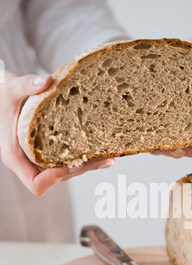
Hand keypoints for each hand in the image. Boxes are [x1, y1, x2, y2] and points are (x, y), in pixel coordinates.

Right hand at [0, 71, 113, 195]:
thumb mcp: (12, 89)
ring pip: (67, 171)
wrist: (4, 95)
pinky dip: (85, 156)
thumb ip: (25, 85)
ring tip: (108, 155)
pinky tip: (102, 147)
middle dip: (81, 169)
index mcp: (16, 158)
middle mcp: (30, 163)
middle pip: (58, 179)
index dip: (56, 178)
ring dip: (88, 165)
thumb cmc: (4, 96)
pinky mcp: (51, 152)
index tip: (73, 163)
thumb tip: (46, 81)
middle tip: (105, 159)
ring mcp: (42, 160)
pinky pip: (69, 160)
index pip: (37, 183)